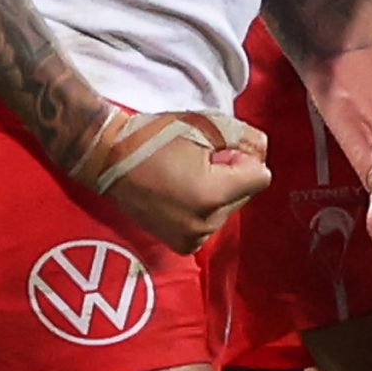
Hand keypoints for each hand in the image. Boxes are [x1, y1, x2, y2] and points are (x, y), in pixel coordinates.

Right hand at [71, 106, 270, 255]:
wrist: (108, 159)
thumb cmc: (155, 137)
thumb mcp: (206, 125)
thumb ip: (246, 138)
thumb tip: (263, 154)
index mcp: (211, 195)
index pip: (261, 177)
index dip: (243, 157)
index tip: (216, 150)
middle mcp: (204, 225)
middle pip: (246, 194)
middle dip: (231, 175)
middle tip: (196, 161)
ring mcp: (191, 239)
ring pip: (230, 209)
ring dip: (218, 192)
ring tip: (184, 176)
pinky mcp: (180, 245)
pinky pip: (211, 222)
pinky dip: (205, 207)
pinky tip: (180, 192)